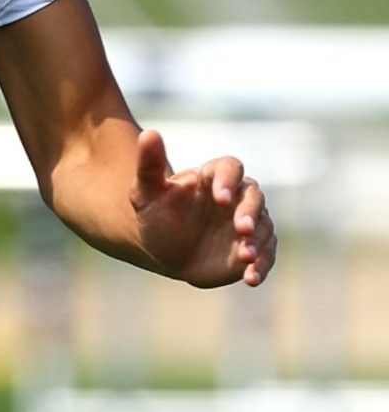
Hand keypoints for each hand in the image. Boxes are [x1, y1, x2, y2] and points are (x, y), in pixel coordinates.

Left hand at [132, 130, 275, 287]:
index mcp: (212, 177)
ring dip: (258, 241)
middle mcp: (236, 197)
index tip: (220, 197)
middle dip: (250, 211)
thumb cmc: (155, 215)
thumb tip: (149, 133)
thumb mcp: (145, 193)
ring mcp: (248, 223)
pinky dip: (263, 265)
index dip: (229, 180)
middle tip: (242, 228)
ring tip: (244, 256)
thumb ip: (149, 165)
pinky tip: (251, 278)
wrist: (162, 249)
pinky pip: (266, 254)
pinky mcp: (253, 248)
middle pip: (254, 195)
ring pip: (264, 226)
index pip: (230, 167)